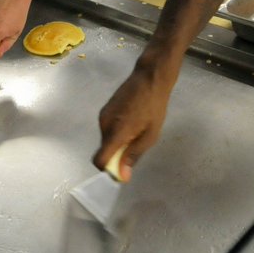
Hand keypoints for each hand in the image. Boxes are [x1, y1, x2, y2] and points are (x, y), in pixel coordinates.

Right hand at [93, 62, 176, 182]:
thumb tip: (122, 176)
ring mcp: (103, 115)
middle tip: (138, 142)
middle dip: (117, 154)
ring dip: (119, 141)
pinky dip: (118, 131)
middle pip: (104, 150)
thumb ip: (134, 155)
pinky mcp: (105, 108)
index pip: (99, 159)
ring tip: (138, 128)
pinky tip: (133, 120)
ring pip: (107, 138)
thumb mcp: (150, 135)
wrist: (149, 77)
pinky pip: (108, 128)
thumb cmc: (154, 106)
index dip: (108, 169)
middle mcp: (104, 124)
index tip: (122, 169)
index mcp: (115, 132)